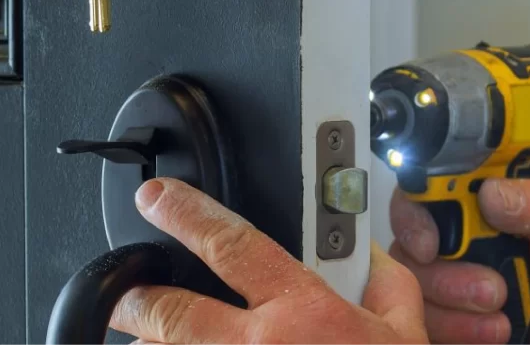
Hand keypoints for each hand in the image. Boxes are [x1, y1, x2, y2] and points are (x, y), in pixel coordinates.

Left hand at [109, 177, 428, 344]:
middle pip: (171, 312)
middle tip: (125, 288)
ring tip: (148, 337)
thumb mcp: (404, 332)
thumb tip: (369, 252)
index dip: (186, 215)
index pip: (232, 246)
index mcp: (305, 314)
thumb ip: (384, 282)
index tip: (157, 199)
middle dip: (136, 296)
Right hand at [389, 178, 529, 344]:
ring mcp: (454, 283)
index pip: (423, 197)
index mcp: (480, 208)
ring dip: (455, 307)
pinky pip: (430, 323)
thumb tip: (493, 191)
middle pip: (410, 249)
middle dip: (446, 274)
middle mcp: (459, 243)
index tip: (432, 242)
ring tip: (501, 313)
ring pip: (417, 291)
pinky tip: (496, 332)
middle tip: (493, 288)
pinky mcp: (456, 319)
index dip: (414, 217)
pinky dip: (459, 331)